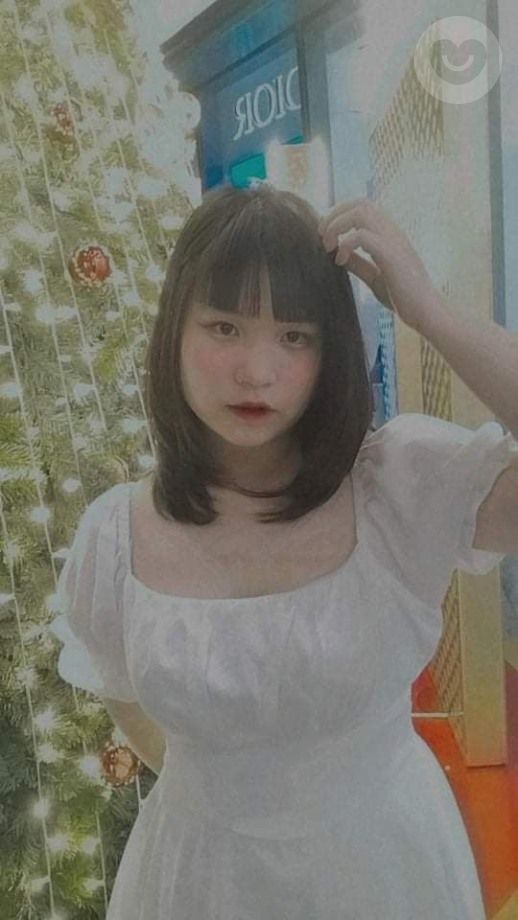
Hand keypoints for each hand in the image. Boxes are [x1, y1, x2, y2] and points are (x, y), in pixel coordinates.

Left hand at [318, 198, 440, 333]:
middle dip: (334, 214)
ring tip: (328, 246)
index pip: (363, 206)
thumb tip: (338, 253)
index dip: (340, 213)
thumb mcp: (374, 276)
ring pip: (361, 212)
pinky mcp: (391, 256)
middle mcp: (392, 231)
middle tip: (322, 237)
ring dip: (337, 225)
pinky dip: (345, 244)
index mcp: (389, 234)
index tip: (326, 235)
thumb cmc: (403, 296)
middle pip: (359, 203)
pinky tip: (340, 261)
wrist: (425, 312)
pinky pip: (363, 236)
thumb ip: (358, 263)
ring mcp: (393, 241)